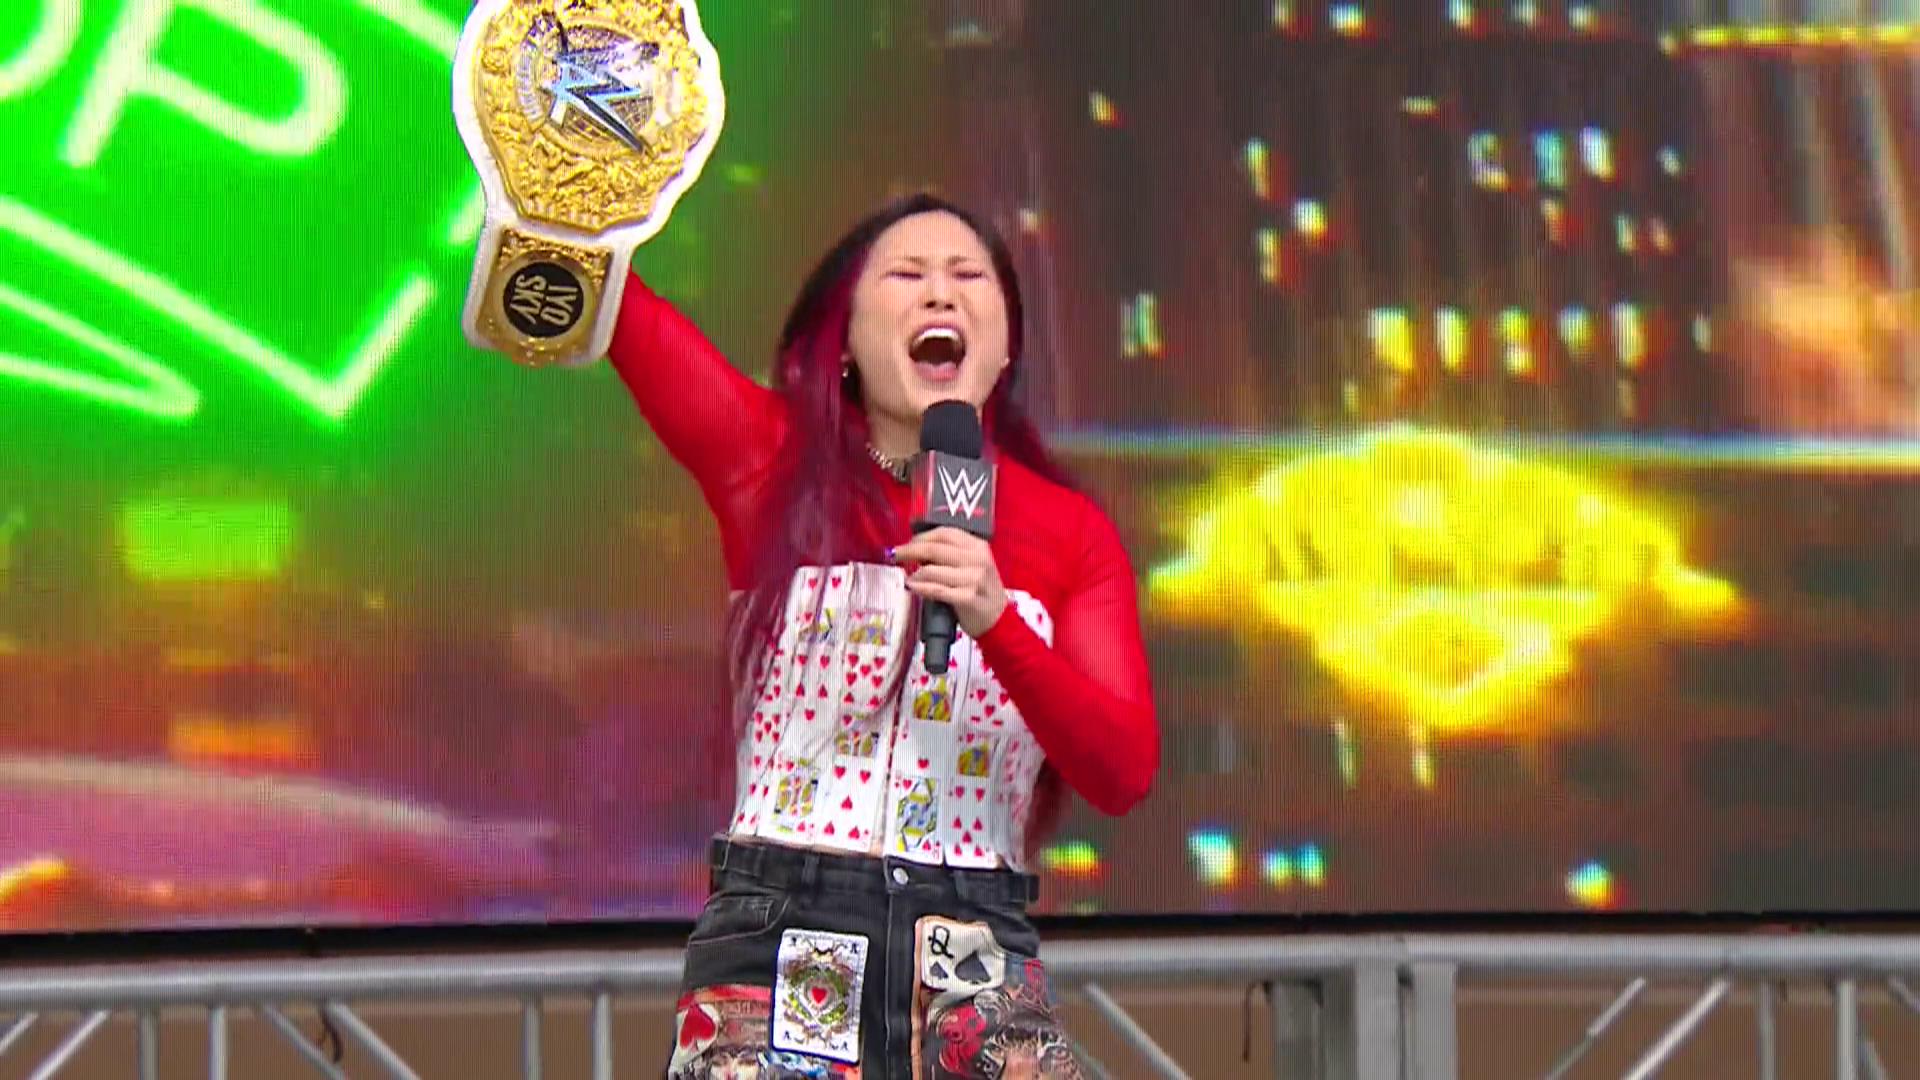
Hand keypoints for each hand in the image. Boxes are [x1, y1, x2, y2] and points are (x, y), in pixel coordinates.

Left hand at [889, 528, 1007, 637]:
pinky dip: (920, 588)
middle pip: (934, 549)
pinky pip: (936, 590)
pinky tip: (912, 587)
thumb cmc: (981, 591)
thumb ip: (951, 555)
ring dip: (914, 573)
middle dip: (910, 550)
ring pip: (932, 570)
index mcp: (978, 547)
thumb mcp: (973, 565)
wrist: (999, 619)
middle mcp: (977, 559)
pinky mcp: (967, 598)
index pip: (944, 533)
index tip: (907, 543)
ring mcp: (973, 579)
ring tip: (907, 576)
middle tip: (895, 555)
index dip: (921, 537)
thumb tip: (918, 550)